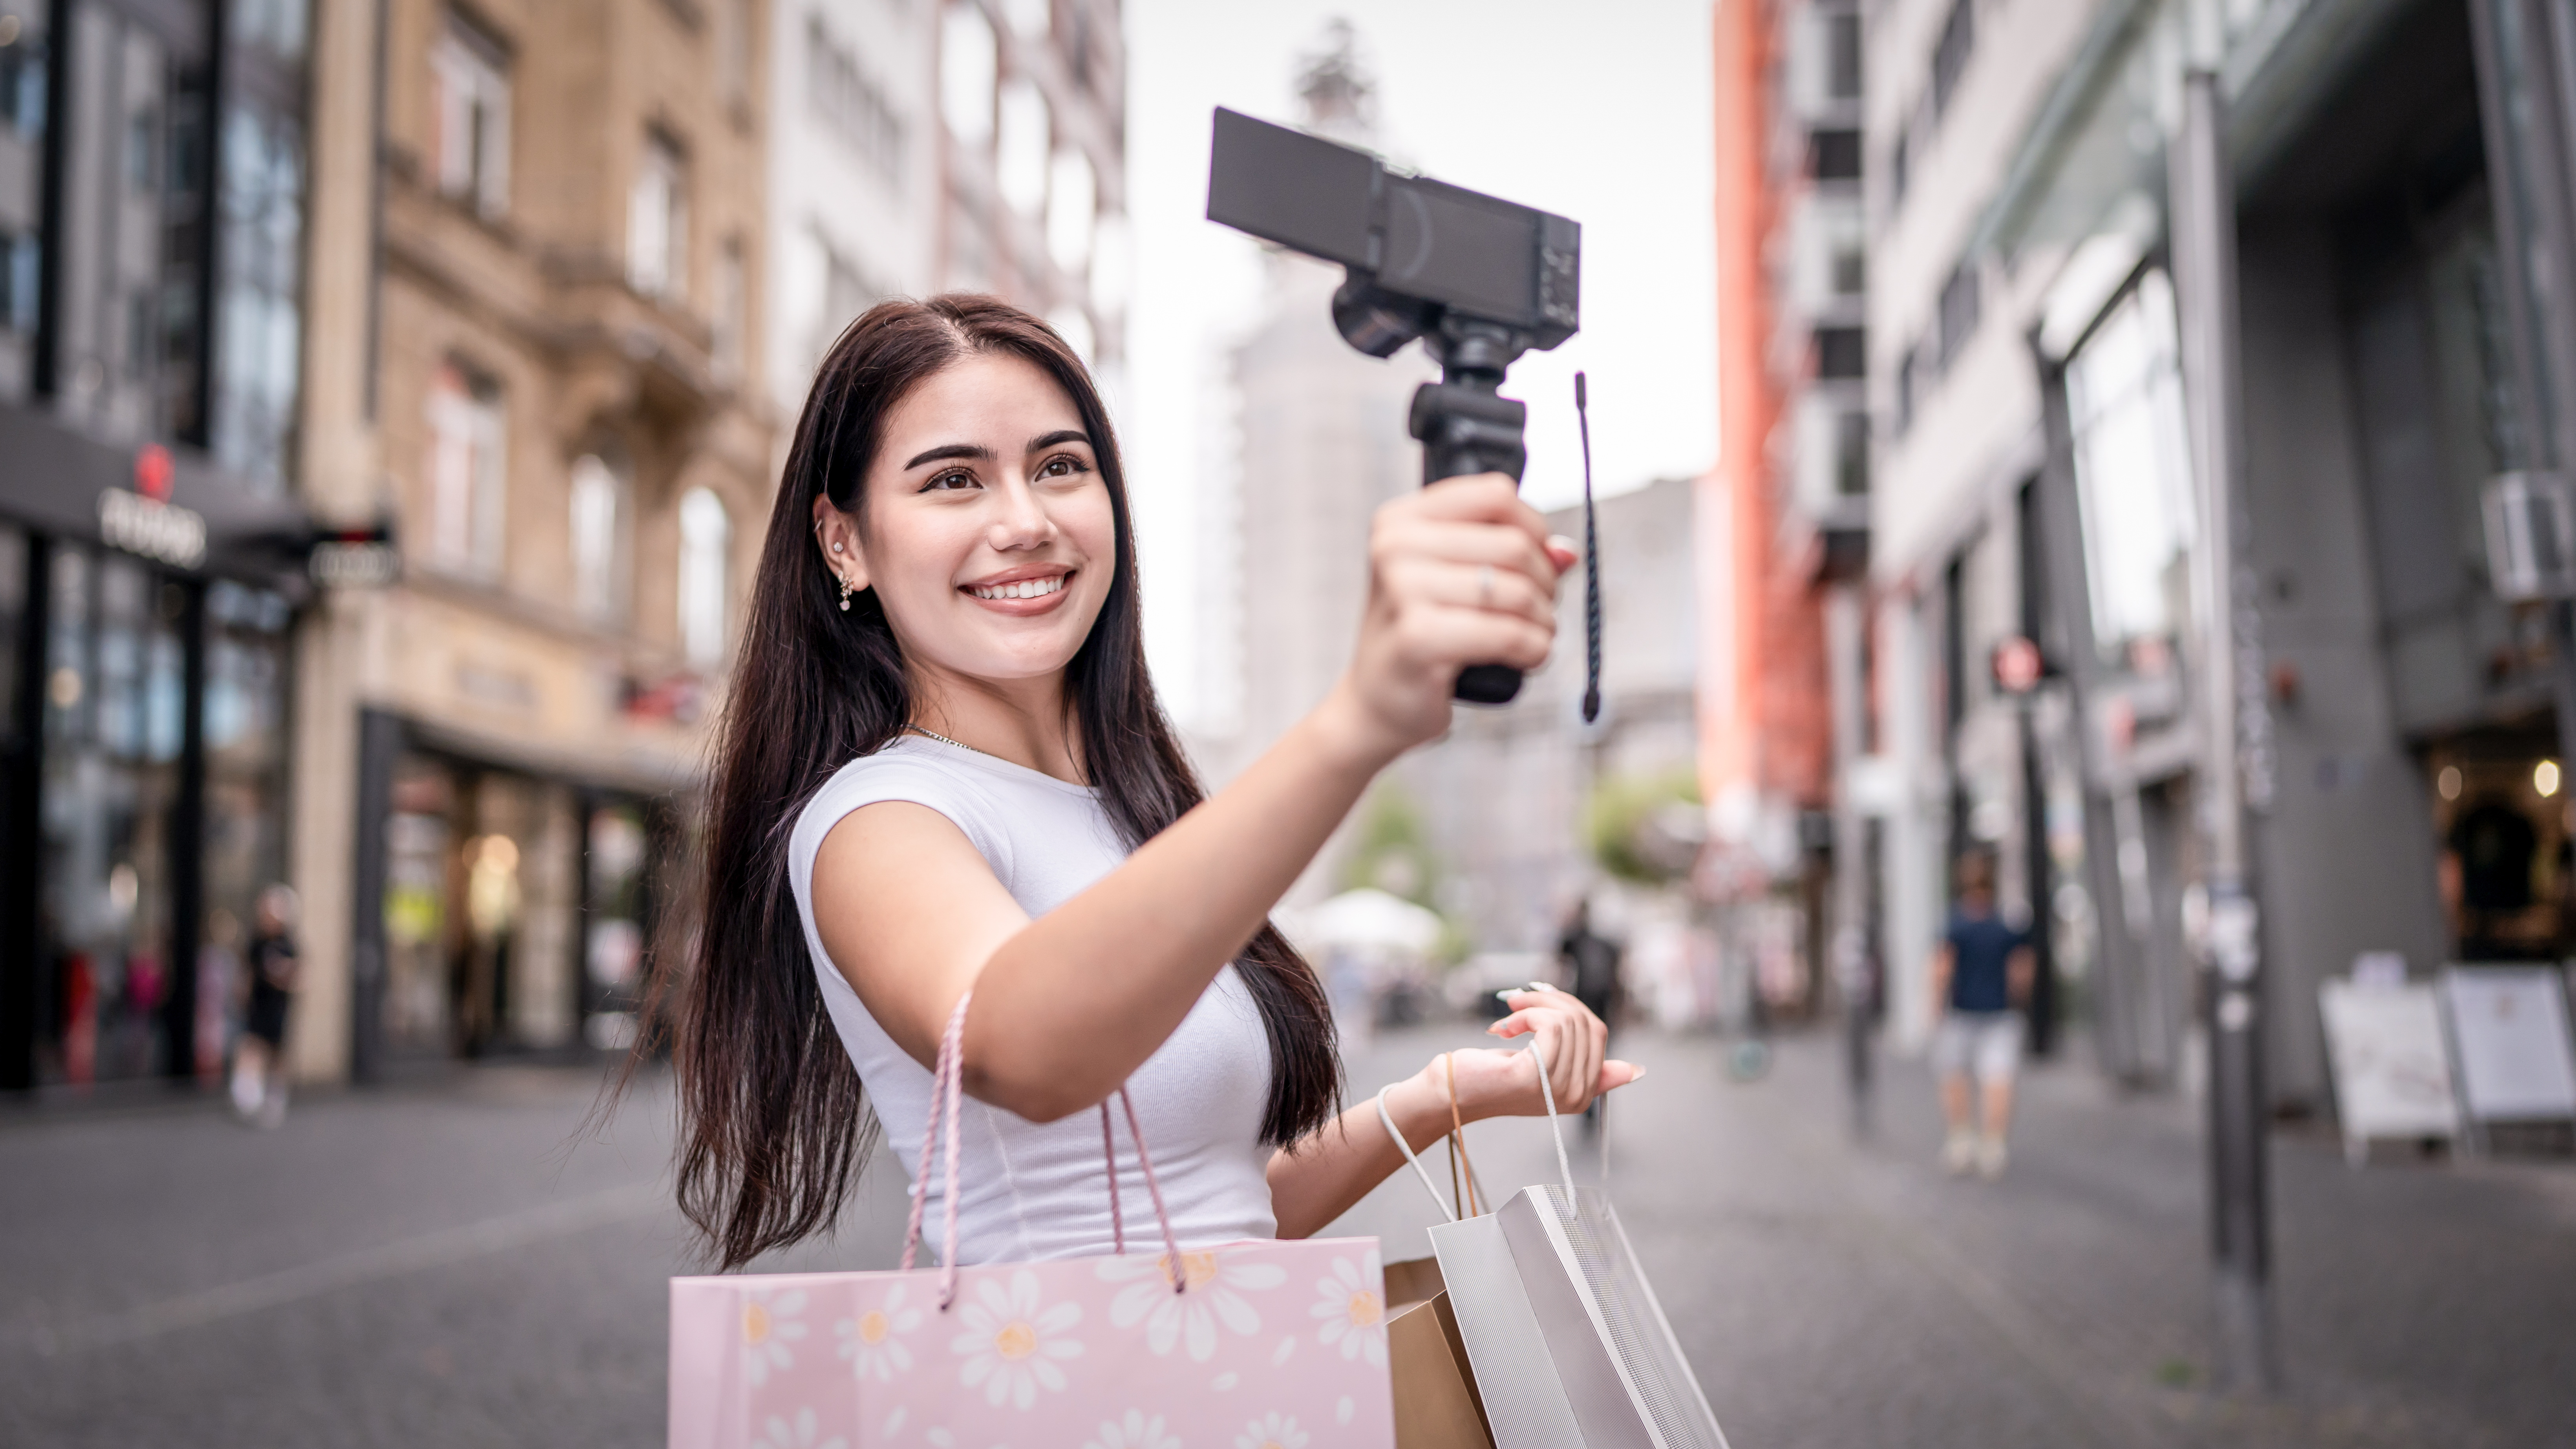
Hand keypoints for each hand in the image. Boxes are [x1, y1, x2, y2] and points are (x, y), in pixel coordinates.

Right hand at [1323, 476, 1574, 763]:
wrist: (1376, 701)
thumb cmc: (1422, 634)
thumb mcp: (1456, 581)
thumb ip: (1510, 555)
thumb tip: (1566, 552)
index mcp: (1401, 520)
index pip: (1495, 494)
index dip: (1533, 526)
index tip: (1535, 560)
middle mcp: (1395, 546)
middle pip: (1514, 544)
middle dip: (1544, 582)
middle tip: (1538, 609)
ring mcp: (1402, 590)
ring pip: (1517, 591)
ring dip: (1543, 620)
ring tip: (1534, 636)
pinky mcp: (1418, 637)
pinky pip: (1508, 633)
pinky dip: (1533, 648)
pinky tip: (1527, 657)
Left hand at [1425, 984, 1640, 1124]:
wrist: (1451, 1094)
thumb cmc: (1492, 1077)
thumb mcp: (1544, 1068)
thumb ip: (1585, 1065)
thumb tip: (1635, 1071)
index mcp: (1583, 1093)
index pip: (1598, 1032)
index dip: (1571, 1007)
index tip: (1540, 1003)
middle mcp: (1576, 1096)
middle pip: (1587, 1022)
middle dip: (1552, 1001)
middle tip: (1520, 1002)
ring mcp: (1557, 1089)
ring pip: (1567, 1020)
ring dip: (1533, 1005)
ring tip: (1510, 1017)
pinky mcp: (1536, 1076)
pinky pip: (1551, 1025)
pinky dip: (1527, 1013)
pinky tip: (1505, 1026)